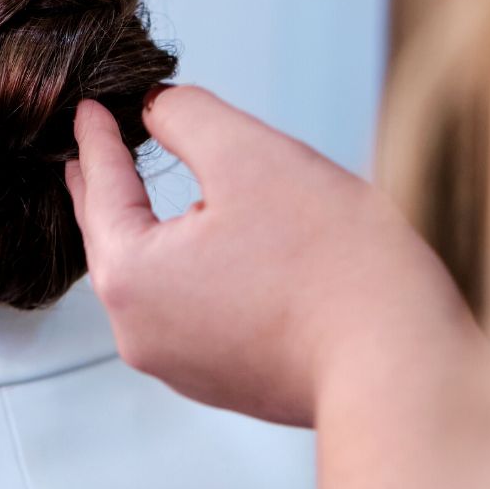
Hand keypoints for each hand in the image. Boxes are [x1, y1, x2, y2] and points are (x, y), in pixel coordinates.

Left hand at [66, 87, 478, 425]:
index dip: (96, 137)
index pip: (100, 185)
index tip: (87, 109)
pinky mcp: (227, 380)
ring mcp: (182, 366)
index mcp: (130, 276)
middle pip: (115, 238)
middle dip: (110, 186)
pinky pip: (191, 309)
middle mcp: (140, 332)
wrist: (402, 368)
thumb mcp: (248, 155)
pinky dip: (194, 269)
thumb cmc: (331, 264)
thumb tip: (156, 108)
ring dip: (157, 229)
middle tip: (97, 148)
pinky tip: (217, 246)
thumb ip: (186, 117)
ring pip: (154, 277)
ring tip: (156, 190)